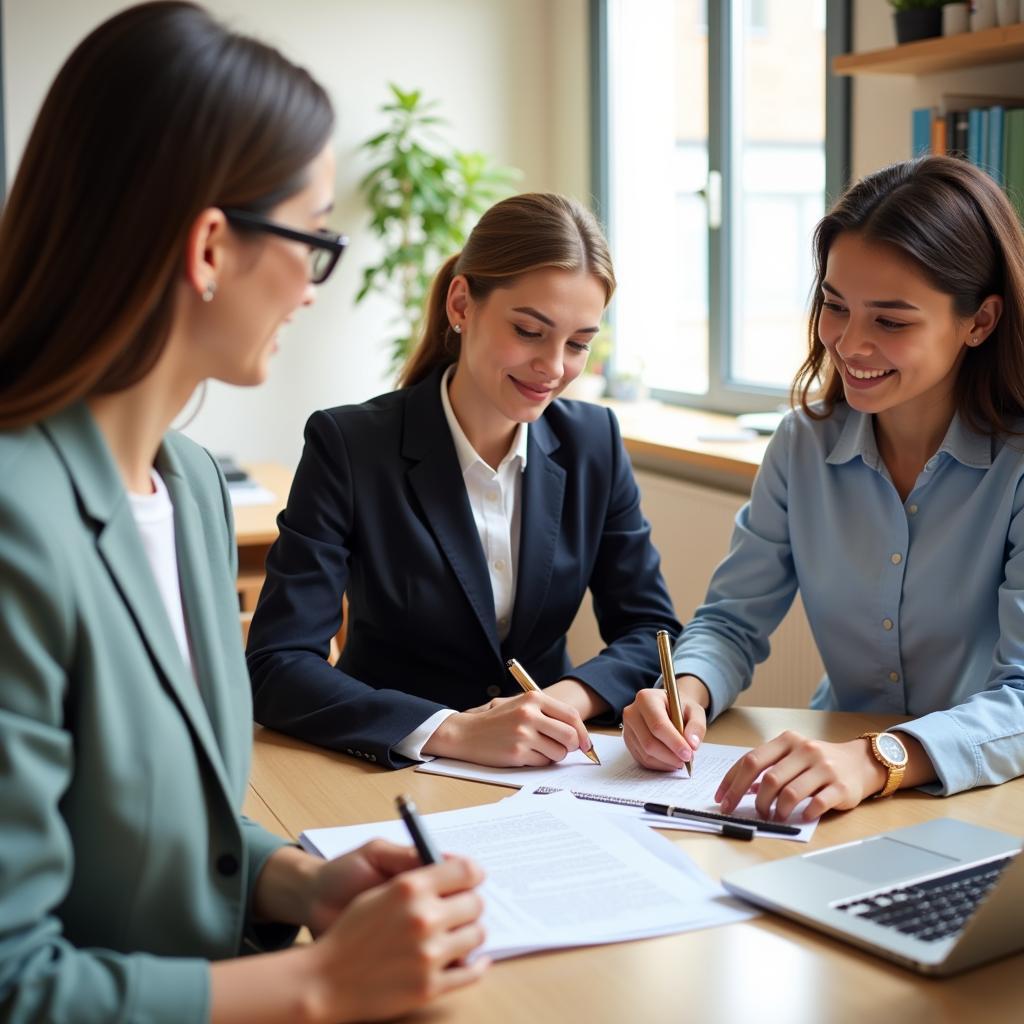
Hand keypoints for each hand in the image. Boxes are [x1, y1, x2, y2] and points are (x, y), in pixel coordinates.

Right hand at [309, 855, 488, 1022]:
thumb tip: (458, 875)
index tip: (473, 879)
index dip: (473, 873)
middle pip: (475, 903)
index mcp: (410, 888)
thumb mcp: (380, 892)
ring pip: (477, 935)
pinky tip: (471, 959)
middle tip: (462, 909)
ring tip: (457, 935)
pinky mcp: (429, 987)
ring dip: (470, 934)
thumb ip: (418, 880)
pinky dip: (476, 965)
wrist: (324, 980)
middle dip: (470, 904)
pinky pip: (471, 972)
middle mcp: (424, 918)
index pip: (465, 870)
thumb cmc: (349, 933)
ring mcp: (429, 955)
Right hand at [424, 691, 591, 765]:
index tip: (586, 743)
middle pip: (570, 735)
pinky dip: (541, 761)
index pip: (571, 715)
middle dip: (574, 746)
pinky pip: (543, 762)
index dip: (583, 732)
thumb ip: (547, 713)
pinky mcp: (517, 753)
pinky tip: (526, 754)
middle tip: (568, 749)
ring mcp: (523, 734)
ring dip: (555, 755)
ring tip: (540, 749)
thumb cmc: (497, 720)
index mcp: (533, 698)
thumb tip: (577, 732)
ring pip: (559, 752)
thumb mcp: (520, 704)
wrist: (466, 732)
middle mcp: (529, 714)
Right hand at [622, 677, 706, 770]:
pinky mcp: (628, 742)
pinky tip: (671, 761)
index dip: (674, 742)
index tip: (688, 754)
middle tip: (687, 760)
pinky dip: (659, 764)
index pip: (658, 725)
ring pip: (646, 754)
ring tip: (681, 760)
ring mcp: (628, 728)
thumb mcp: (695, 711)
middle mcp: (632, 713)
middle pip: (649, 742)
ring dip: (666, 762)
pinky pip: (643, 760)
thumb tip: (692, 744)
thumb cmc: (680, 708)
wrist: (668, 707)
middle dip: (671, 755)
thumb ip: (697, 726)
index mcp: (646, 698)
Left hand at [715, 732, 886, 820]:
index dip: (733, 782)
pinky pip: (817, 803)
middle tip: (754, 813)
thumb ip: (768, 767)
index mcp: (786, 741)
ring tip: (776, 817)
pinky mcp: (840, 786)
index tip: (722, 799)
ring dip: (777, 810)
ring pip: (790, 793)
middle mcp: (804, 750)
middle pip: (769, 778)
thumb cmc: (818, 761)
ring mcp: (823, 767)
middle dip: (756, 801)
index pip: (751, 760)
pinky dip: (804, 813)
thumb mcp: (791, 756)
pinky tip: (801, 816)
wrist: (859, 762)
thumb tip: (742, 790)